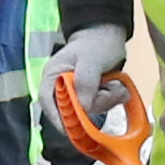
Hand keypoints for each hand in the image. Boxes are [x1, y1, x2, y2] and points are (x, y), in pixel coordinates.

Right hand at [45, 25, 129, 143]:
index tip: (72, 130)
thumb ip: (86, 82)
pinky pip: (101, 106)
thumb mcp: (91, 59)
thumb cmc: (95, 42)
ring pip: (90, 110)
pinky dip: (112, 98)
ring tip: (114, 81)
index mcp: (53, 76)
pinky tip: (116, 85)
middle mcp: (62, 87)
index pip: (48, 102)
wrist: (108, 34)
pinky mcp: (91, 95)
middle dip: (95, 102)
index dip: (57, 119)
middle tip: (109, 87)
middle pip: (73, 110)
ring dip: (107, 99)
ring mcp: (77, 93)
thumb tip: (83, 107)